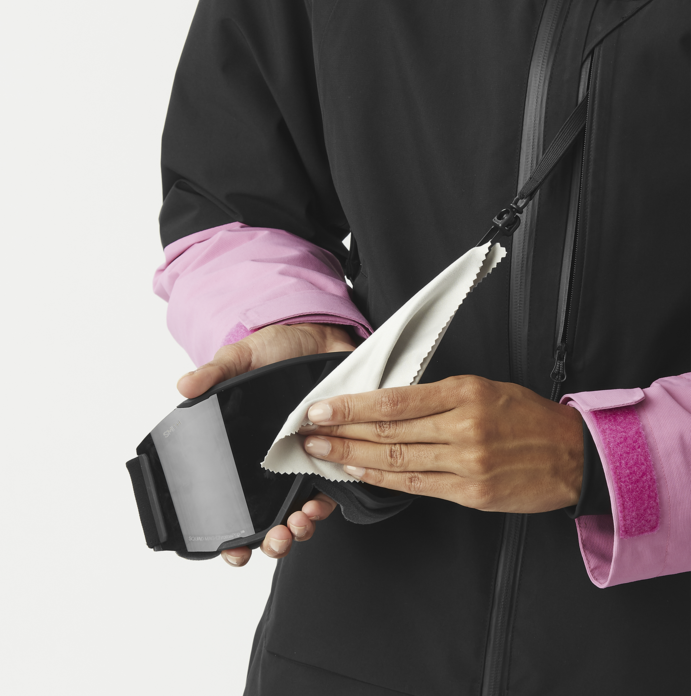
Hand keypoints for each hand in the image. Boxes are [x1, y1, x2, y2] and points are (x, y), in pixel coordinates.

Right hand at [176, 322, 355, 565]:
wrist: (319, 334)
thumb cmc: (277, 349)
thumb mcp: (241, 358)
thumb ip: (215, 372)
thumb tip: (184, 386)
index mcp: (247, 450)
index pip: (237, 503)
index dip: (234, 534)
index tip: (232, 551)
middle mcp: (275, 463)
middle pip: (271, 517)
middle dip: (272, 539)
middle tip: (274, 541)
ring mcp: (306, 461)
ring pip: (302, 510)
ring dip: (301, 526)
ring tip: (298, 522)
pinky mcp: (334, 451)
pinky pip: (333, 486)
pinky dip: (328, 500)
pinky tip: (321, 500)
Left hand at [299, 375, 583, 513]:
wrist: (572, 454)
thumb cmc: (526, 416)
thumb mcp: (484, 388)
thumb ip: (436, 396)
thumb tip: (386, 403)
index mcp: (465, 393)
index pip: (394, 400)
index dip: (351, 406)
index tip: (322, 408)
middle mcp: (463, 428)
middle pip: (388, 432)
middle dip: (342, 432)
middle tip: (308, 433)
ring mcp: (466, 464)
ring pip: (396, 460)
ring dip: (352, 457)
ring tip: (322, 453)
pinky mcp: (470, 492)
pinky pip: (415, 485)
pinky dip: (381, 479)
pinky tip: (357, 473)